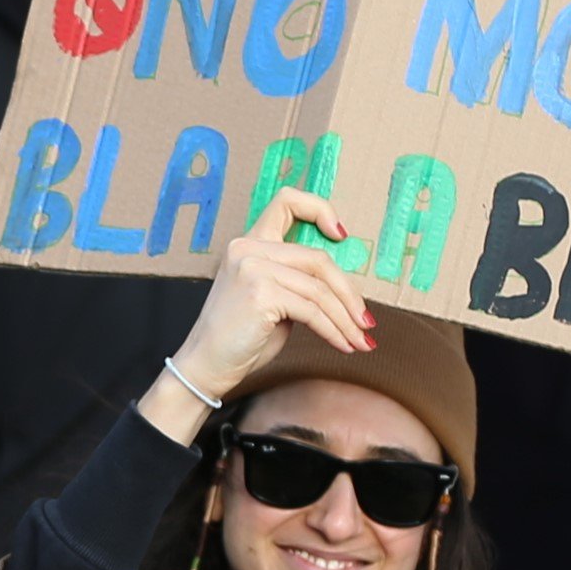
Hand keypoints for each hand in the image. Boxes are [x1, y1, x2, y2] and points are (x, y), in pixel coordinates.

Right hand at [164, 186, 374, 407]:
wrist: (205, 367)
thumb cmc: (239, 338)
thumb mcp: (271, 300)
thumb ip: (296, 283)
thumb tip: (343, 289)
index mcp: (249, 243)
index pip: (287, 202)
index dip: (320, 210)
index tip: (341, 236)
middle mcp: (248, 248)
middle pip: (318, 260)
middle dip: (348, 293)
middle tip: (365, 322)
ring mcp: (253, 268)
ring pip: (319, 288)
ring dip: (345, 319)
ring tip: (359, 340)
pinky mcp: (260, 292)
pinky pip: (312, 310)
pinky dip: (333, 331)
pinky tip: (343, 345)